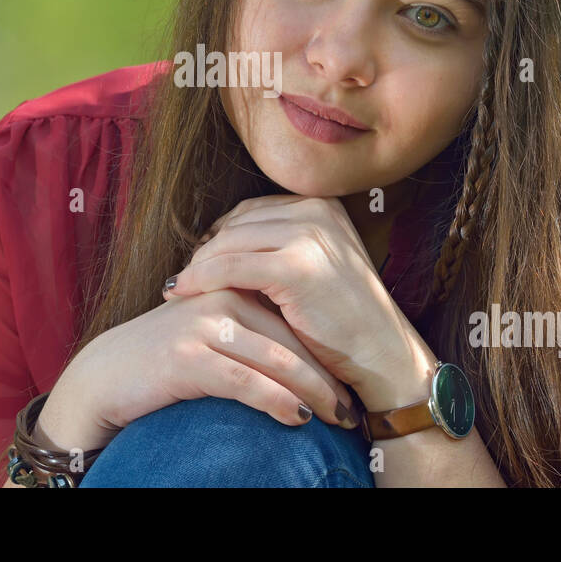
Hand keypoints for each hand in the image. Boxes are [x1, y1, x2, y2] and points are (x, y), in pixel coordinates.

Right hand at [52, 286, 359, 454]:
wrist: (107, 375)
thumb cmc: (165, 358)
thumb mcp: (210, 331)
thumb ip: (249, 327)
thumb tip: (302, 350)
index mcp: (231, 284)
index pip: (292, 317)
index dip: (324, 351)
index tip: (350, 381)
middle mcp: (221, 297)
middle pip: (290, 338)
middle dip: (326, 375)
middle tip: (352, 407)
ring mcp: (204, 325)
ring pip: (276, 359)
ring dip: (313, 391)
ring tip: (336, 417)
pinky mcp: (188, 356)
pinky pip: (246, 382)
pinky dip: (278, 401)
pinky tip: (299, 418)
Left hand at [164, 195, 433, 407]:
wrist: (382, 355)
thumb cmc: (342, 322)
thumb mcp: (313, 269)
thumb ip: (275, 249)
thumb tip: (212, 245)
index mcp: (323, 206)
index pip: (252, 210)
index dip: (221, 235)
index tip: (199, 261)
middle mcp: (318, 211)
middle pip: (237, 223)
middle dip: (206, 250)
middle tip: (183, 275)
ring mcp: (310, 235)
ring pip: (228, 242)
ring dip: (197, 265)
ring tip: (178, 285)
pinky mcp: (297, 266)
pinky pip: (230, 267)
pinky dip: (200, 279)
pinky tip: (182, 292)